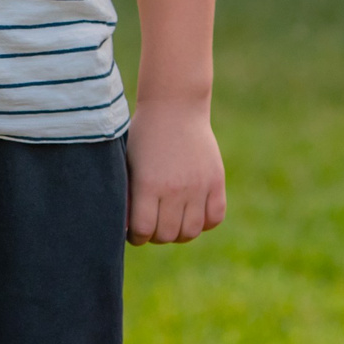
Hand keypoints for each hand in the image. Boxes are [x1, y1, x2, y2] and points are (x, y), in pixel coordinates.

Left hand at [125, 101, 226, 244]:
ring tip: (172, 222)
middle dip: (156, 236)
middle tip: (153, 226)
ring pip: (191, 232)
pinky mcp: (216, 182)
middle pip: (167, 234)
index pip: (143, 229)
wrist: (174, 106)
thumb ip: (129, 193)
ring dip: (180, 233)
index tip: (135, 232)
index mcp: (147, 184)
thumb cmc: (144, 134)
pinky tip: (192, 213)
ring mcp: (198, 186)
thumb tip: (128, 226)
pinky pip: (214, 218)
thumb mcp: (129, 161)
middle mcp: (175, 189)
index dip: (137, 237)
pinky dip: (203, 222)